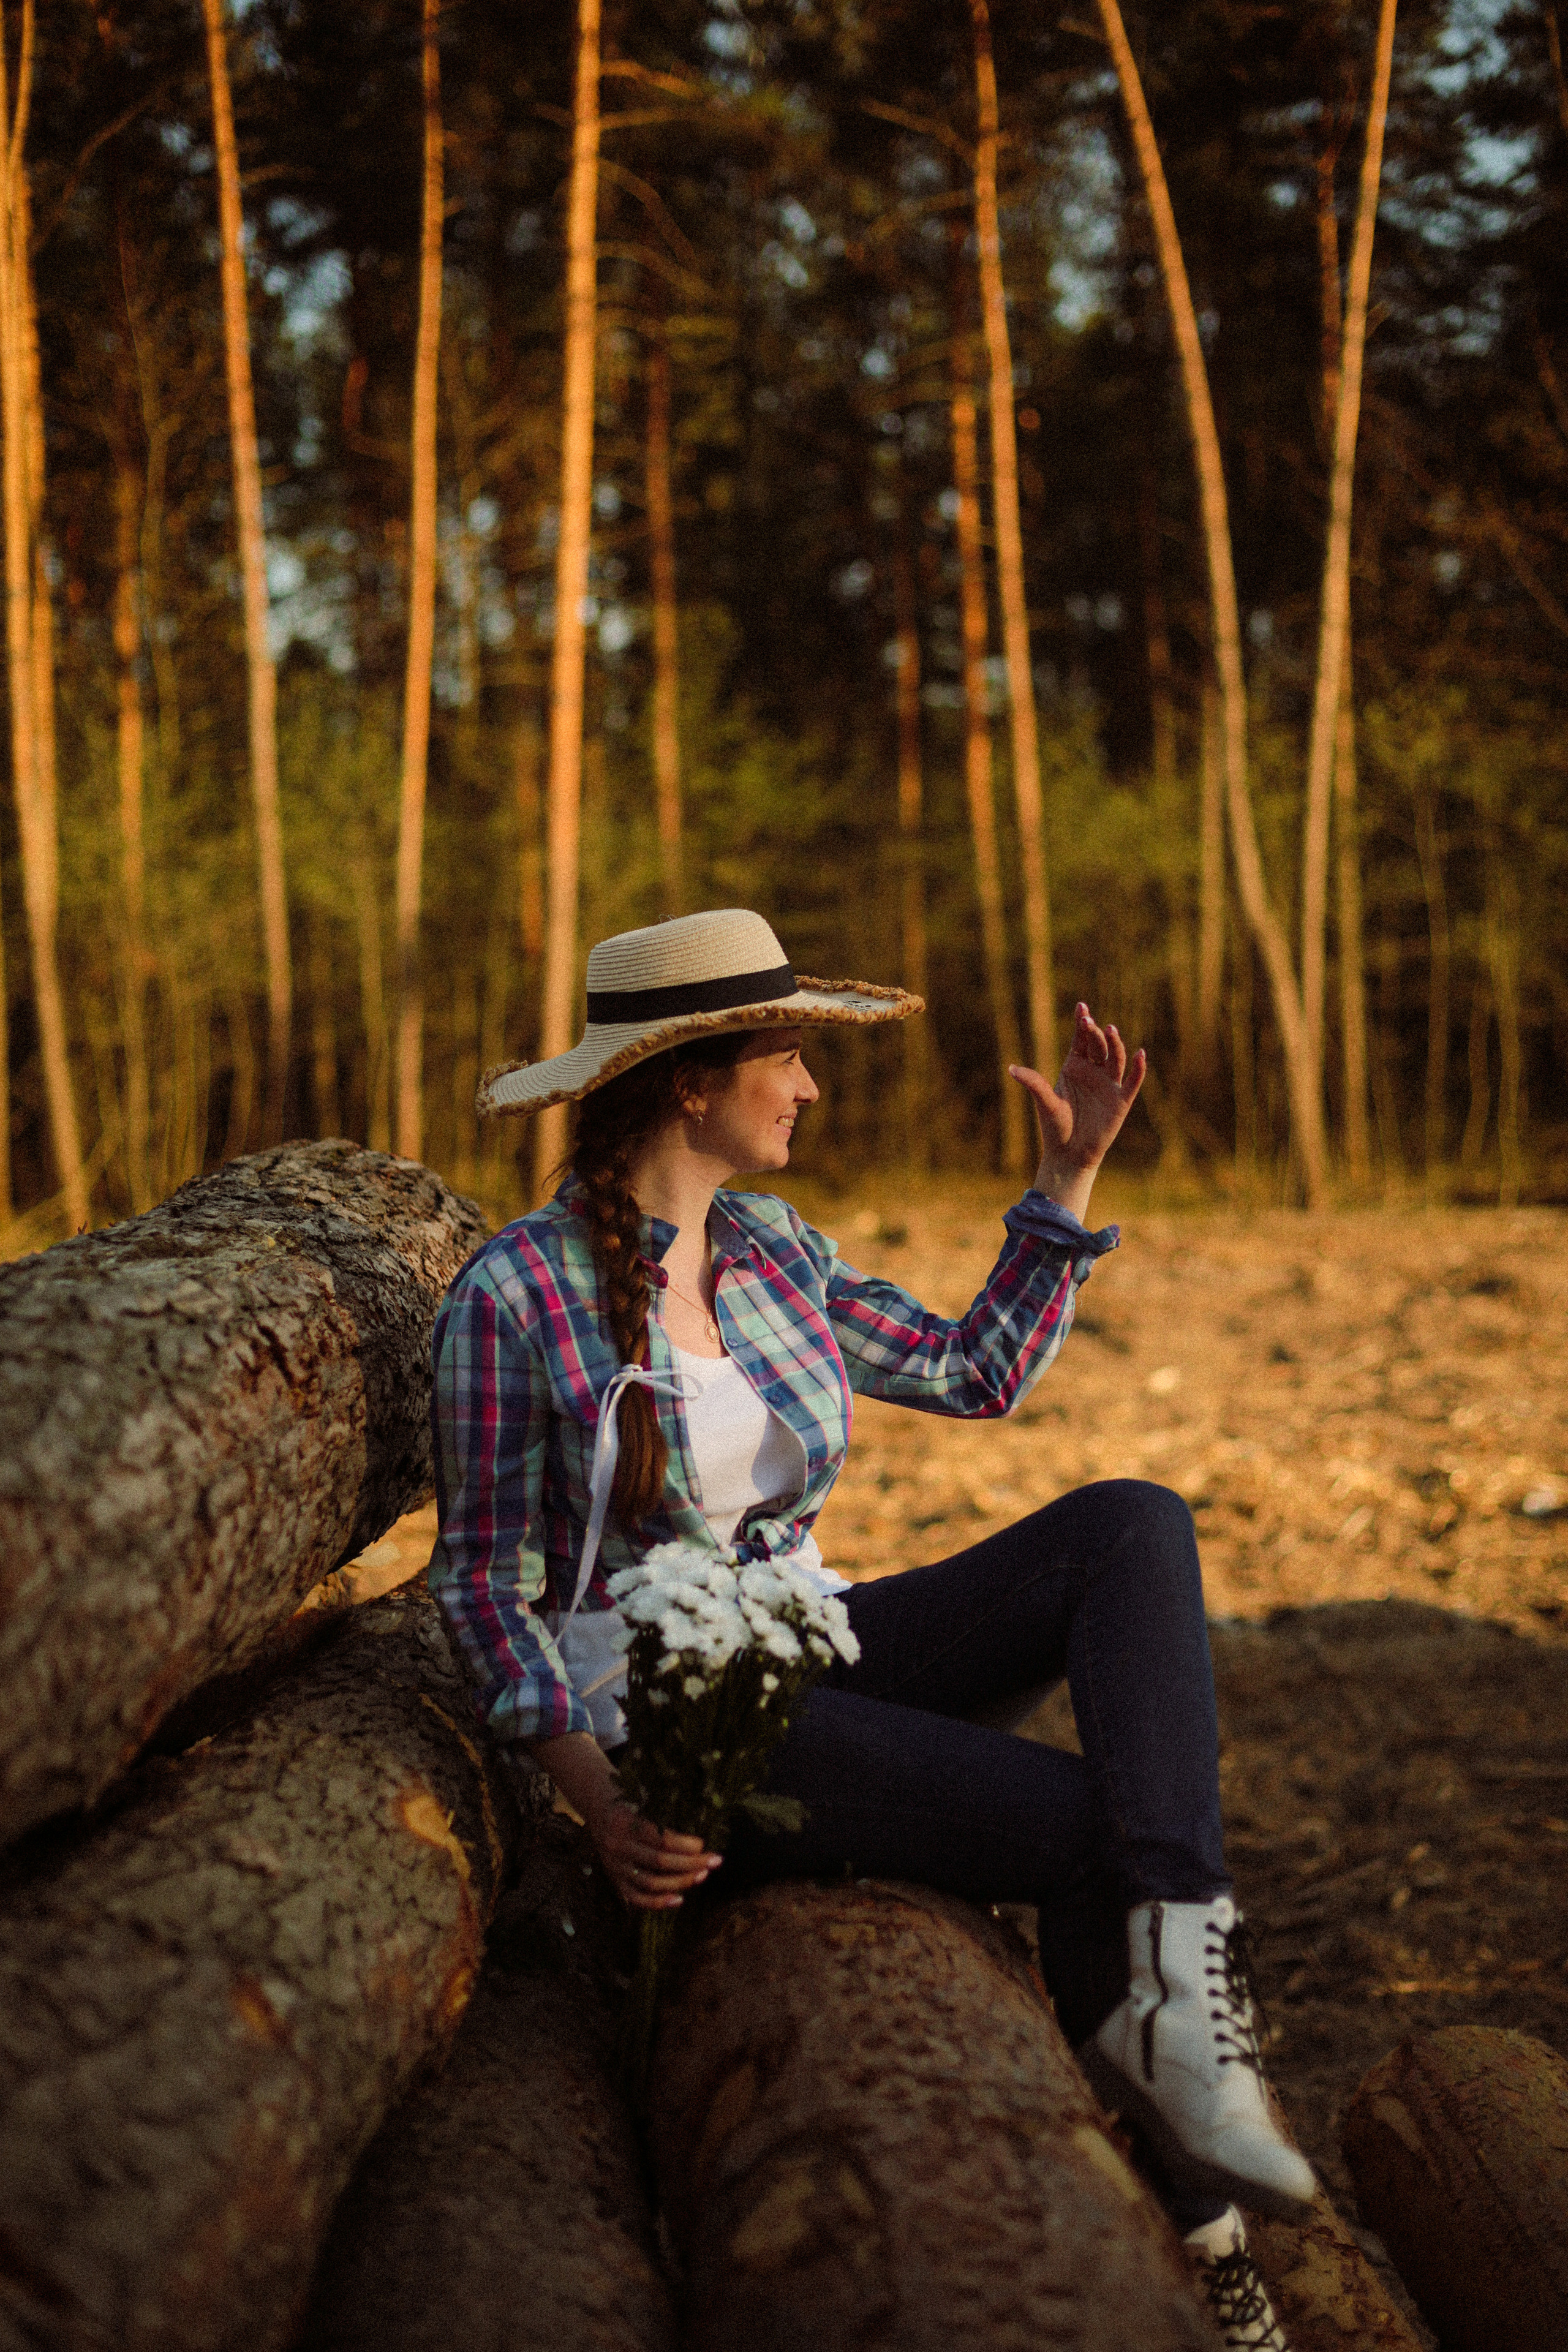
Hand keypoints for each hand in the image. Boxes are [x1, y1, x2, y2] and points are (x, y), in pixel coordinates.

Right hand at [588, 1791, 720, 1911]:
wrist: (598, 1810)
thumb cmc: (629, 1803)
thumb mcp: (642, 1799)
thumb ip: (664, 1813)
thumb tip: (697, 1832)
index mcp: (625, 1823)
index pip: (659, 1838)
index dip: (684, 1844)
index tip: (703, 1845)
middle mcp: (618, 1846)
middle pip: (659, 1861)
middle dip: (690, 1863)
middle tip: (714, 1861)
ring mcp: (616, 1866)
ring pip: (651, 1882)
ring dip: (680, 1881)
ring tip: (702, 1875)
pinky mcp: (615, 1881)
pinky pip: (637, 1897)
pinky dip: (658, 1902)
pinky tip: (679, 1899)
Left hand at [1009, 1001, 1146, 1223]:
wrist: (1069, 1154)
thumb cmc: (1055, 1127)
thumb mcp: (1045, 1103)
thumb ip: (1033, 1083)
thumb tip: (1011, 1068)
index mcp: (1074, 1067)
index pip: (1080, 1040)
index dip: (1081, 1023)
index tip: (1081, 1007)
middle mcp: (1093, 1072)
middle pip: (1098, 1046)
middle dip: (1095, 1033)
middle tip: (1090, 1022)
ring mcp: (1108, 1085)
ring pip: (1115, 1059)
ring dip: (1115, 1044)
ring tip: (1110, 1030)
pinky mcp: (1121, 1100)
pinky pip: (1131, 1081)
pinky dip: (1138, 1068)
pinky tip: (1139, 1054)